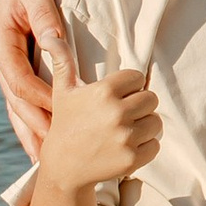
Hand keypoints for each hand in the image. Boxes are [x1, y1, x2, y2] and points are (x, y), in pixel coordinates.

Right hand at [0, 0, 74, 161]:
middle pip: (16, 100)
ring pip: (17, 105)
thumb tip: (54, 42)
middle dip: (34, 127)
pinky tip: (41, 140)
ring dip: (30, 131)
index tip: (63, 116)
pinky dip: (32, 119)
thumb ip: (44, 16)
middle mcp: (0, 55)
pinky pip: (25, 97)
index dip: (40, 99)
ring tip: (43, 161)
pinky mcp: (21, 62)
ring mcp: (9, 62)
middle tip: (54, 153)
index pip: (19, 79)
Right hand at [33, 66, 160, 195]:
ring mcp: (126, 137)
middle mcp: (117, 112)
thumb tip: (50, 37)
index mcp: (104, 91)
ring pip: (156, 121)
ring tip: (124, 130)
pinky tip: (125, 146)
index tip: (116, 97)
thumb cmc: (65, 125)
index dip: (129, 87)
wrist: (64, 168)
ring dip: (144, 126)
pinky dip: (145, 147)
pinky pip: (155, 144)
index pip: (137, 78)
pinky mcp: (133, 158)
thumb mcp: (62, 92)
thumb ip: (63, 62)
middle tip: (121, 115)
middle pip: (151, 99)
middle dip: (139, 106)